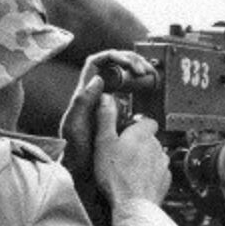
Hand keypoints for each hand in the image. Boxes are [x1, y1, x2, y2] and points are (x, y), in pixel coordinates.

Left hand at [59, 50, 157, 183]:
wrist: (81, 169)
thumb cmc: (75, 150)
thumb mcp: (75, 125)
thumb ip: (82, 102)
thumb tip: (98, 79)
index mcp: (86, 92)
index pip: (98, 62)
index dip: (114, 56)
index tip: (129, 65)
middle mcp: (98, 94)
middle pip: (114, 64)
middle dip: (131, 61)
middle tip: (145, 71)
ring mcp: (109, 102)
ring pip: (124, 75)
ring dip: (138, 71)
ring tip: (149, 75)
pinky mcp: (119, 112)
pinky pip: (131, 92)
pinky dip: (142, 86)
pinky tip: (150, 89)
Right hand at [94, 94, 170, 206]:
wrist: (132, 204)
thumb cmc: (116, 176)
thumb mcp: (103, 142)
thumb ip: (106, 118)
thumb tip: (105, 98)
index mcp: (143, 134)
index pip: (147, 121)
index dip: (137, 125)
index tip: (126, 132)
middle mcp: (157, 146)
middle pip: (150, 139)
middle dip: (139, 144)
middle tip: (122, 154)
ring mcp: (163, 164)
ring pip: (155, 156)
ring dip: (145, 160)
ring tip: (128, 170)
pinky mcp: (165, 180)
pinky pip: (159, 173)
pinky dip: (150, 175)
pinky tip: (137, 182)